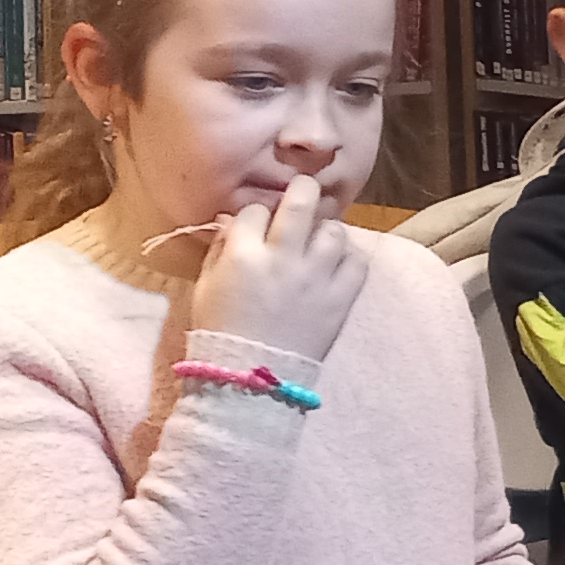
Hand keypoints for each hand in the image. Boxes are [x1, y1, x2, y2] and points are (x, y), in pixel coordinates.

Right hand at [185, 175, 369, 357]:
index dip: (256, 214)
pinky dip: (351, 258)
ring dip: (327, 230)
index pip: (255, 211)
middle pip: (301, 204)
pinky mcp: (340, 299)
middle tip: (306, 188)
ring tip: (320, 239)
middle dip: (304, 189)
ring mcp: (316, 278)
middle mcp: (283, 259)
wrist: (251, 376)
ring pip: (334, 232)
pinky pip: (358, 263)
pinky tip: (339, 263)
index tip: (258, 224)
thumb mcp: (205, 286)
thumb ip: (220, 249)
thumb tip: (230, 220)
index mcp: (243, 255)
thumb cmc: (221, 329)